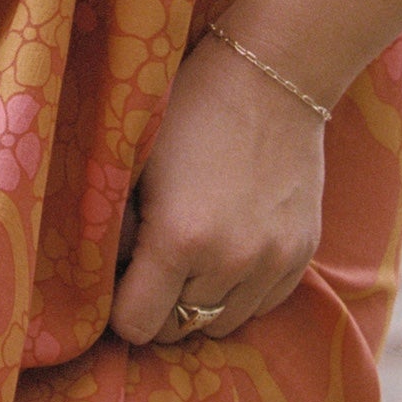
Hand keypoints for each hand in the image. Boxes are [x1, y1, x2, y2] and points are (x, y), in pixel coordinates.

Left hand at [109, 27, 325, 345]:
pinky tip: (226, 249)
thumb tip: (99, 275)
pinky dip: (239, 291)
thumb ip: (115, 227)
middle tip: (148, 264)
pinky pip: (262, 305)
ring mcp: (272, 262)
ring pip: (222, 325)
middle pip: (178, 329)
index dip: (118, 307)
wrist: (272, 72)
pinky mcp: (302, 253)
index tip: (116, 279)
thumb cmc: (190, 107)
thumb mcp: (133, 161)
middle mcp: (230, 262)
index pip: (135, 326)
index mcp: (178, 240)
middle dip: (157, 305)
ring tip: (189, 256)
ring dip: (199, 302)